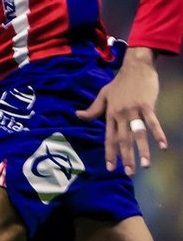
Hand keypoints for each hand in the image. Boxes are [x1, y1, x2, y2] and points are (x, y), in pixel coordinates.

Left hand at [76, 48, 168, 173]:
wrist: (135, 67)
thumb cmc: (119, 83)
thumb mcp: (103, 95)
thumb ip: (93, 109)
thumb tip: (77, 115)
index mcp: (110, 115)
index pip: (109, 138)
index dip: (110, 153)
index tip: (111, 168)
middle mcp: (120, 115)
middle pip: (123, 140)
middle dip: (125, 157)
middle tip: (129, 173)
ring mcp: (134, 111)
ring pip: (138, 134)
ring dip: (142, 150)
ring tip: (145, 165)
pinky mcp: (147, 106)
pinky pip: (153, 122)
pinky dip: (158, 134)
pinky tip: (163, 146)